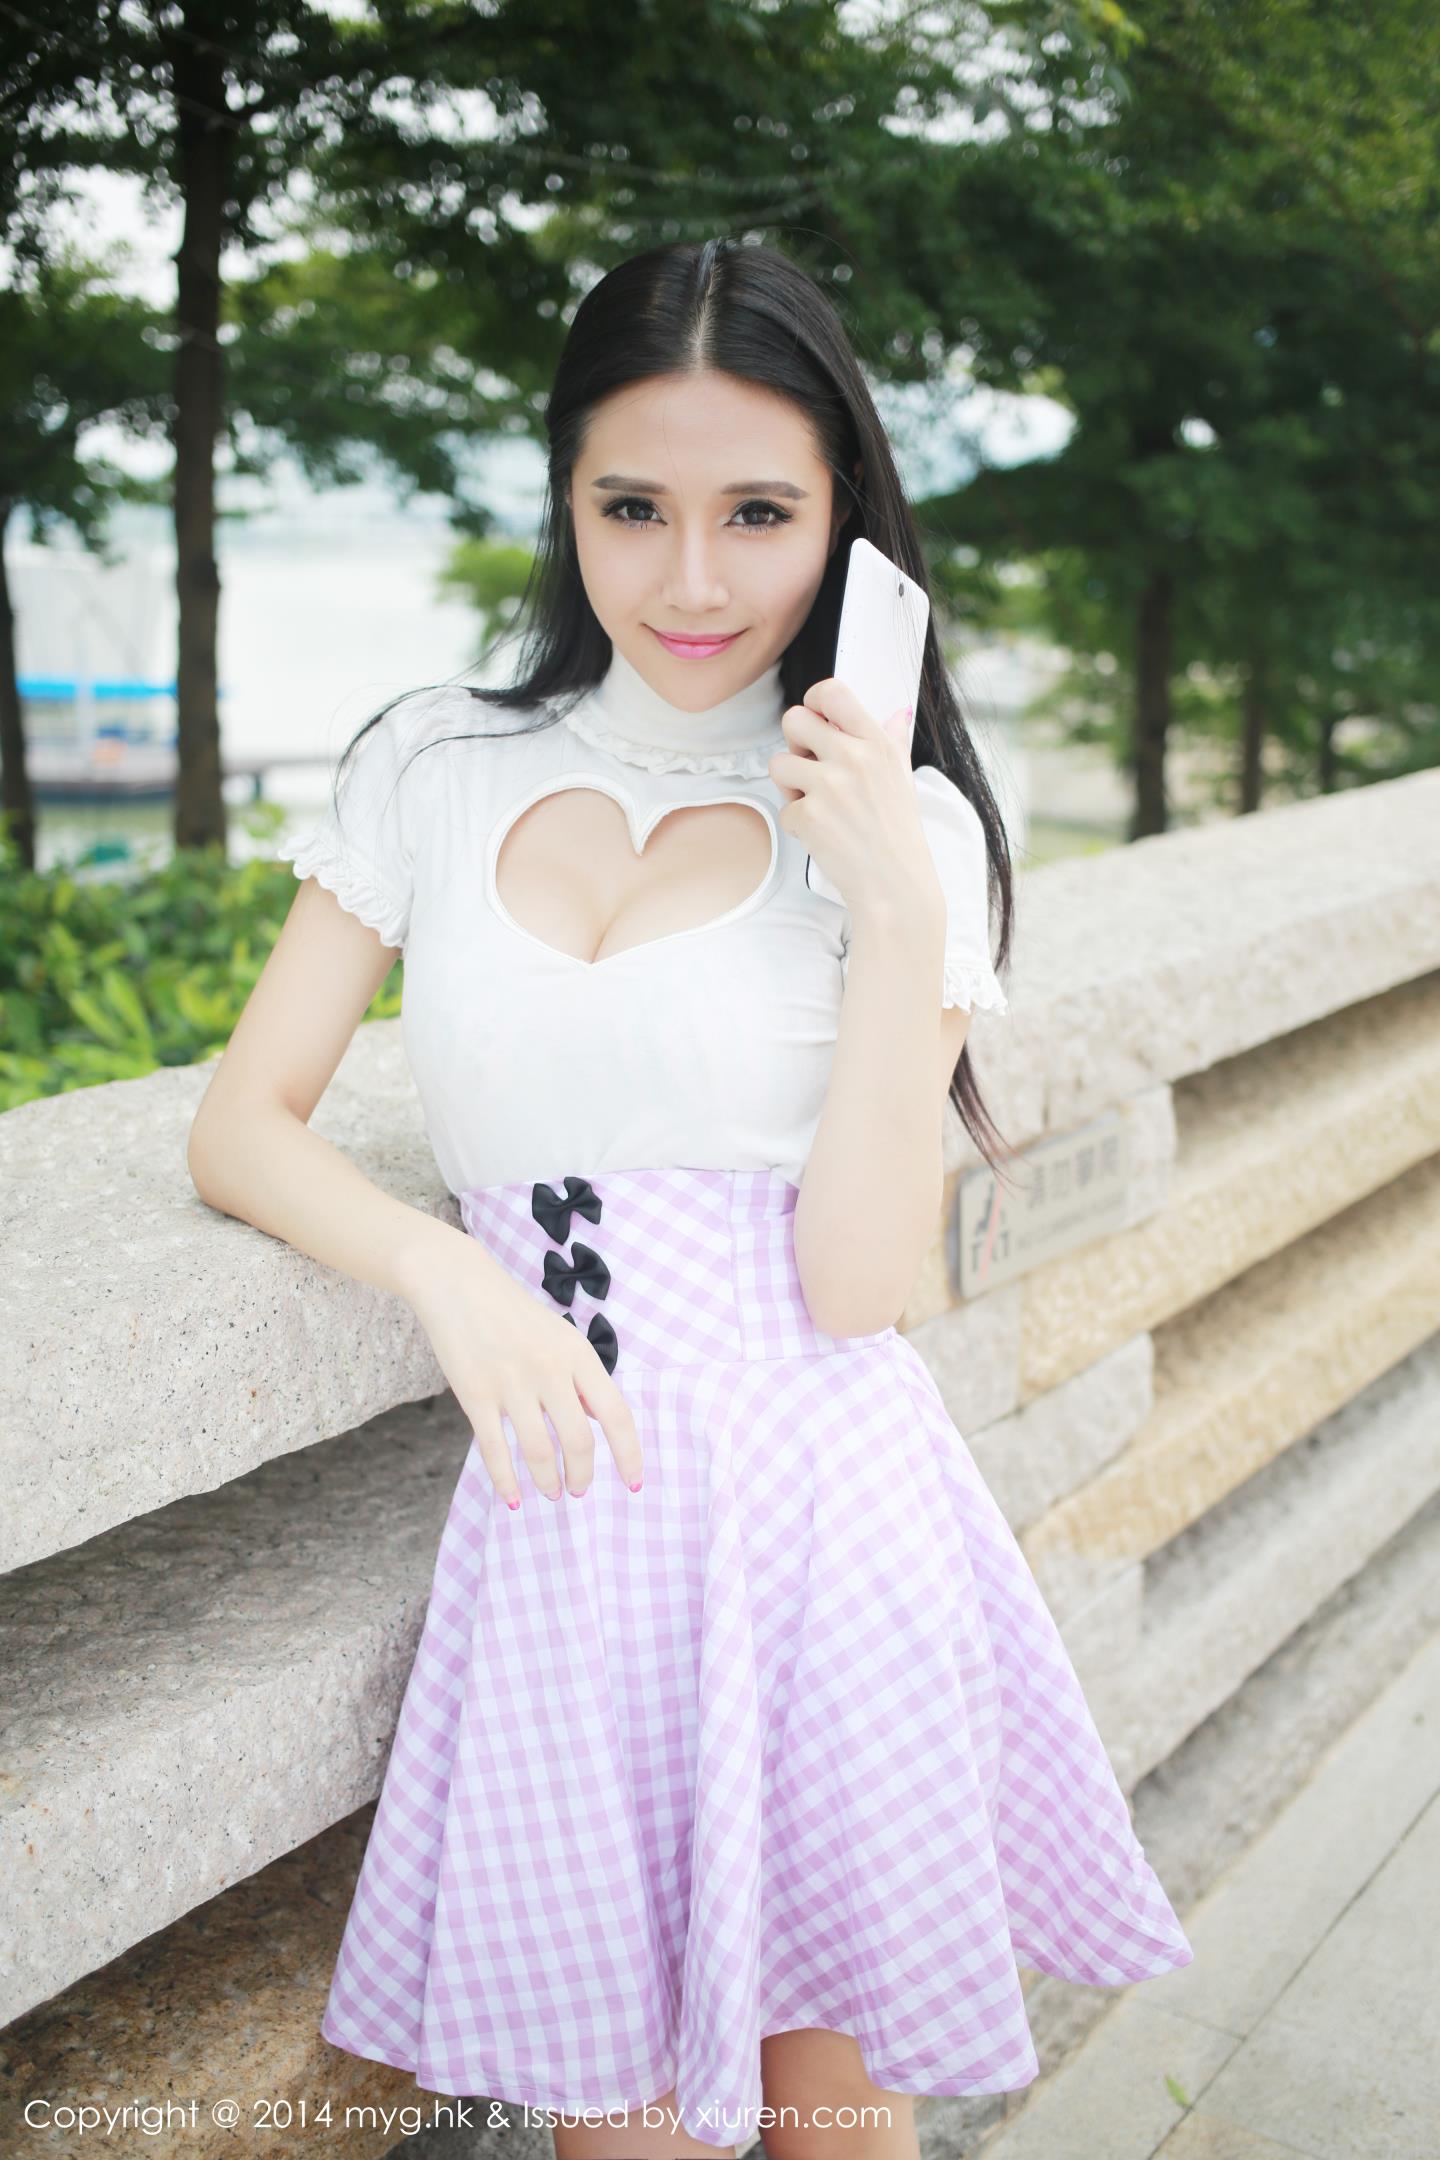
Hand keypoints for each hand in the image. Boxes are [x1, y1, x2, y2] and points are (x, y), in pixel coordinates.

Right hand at [407, 1238, 642, 1506]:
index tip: (634, 1483)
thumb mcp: (560, 1336)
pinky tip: (514, 1498)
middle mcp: (549, 1369)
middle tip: (578, 1491)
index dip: (628, 1454)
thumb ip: (580, 1378)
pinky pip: (495, 1449)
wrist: (457, 1282)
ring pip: (538, 1450)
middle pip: (578, 1440)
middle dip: (582, 1476)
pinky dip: (506, 1481)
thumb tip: (599, 1421)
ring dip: (548, 1482)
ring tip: (551, 1494)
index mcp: (577, 1354)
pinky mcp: (474, 1393)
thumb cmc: (513, 1312)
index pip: (615, 1414)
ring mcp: (510, 1382)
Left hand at [768, 678, 943, 922]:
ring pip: (778, 763)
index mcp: (877, 743)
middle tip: (809, 764)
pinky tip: (822, 833)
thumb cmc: (898, 833)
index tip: (815, 720)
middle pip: (793, 719)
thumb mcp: (903, 779)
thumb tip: (896, 714)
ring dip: (790, 784)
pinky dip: (798, 823)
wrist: (894, 884)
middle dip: (795, 742)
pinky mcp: (808, 815)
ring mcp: (828, 786)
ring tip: (816, 804)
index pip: (832, 692)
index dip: (814, 702)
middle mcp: (853, 757)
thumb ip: (892, 742)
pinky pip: (784, 807)